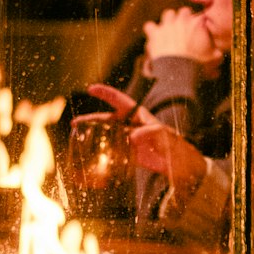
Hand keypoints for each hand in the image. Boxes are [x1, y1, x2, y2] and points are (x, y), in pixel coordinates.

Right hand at [87, 83, 205, 193]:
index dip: (105, 94)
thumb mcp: (163, 134)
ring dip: (92, 137)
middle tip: (75, 123)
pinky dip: (101, 154)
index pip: (119, 100)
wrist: (178, 164)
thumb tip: (132, 137)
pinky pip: (111, 152)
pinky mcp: (128, 154)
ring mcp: (128, 140)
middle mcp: (130, 125)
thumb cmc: (173, 143)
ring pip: (106, 136)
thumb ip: (150, 132)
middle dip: (90, 120)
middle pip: (106, 120)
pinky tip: (91, 158)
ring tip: (77, 139)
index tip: (91, 89)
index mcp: (138, 115)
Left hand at [143, 6, 218, 67]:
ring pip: (168, 14)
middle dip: (183, 19)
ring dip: (168, 21)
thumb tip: (219, 54)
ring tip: (170, 31)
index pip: (199, 16)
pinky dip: (152, 31)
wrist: (179, 71)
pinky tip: (154, 38)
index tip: (198, 29)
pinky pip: (149, 26)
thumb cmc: (198, 65)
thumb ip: (217, 54)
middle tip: (184, 30)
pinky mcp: (155, 33)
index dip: (198, 23)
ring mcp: (167, 25)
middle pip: (183, 12)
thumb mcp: (213, 59)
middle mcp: (182, 20)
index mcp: (197, 24)